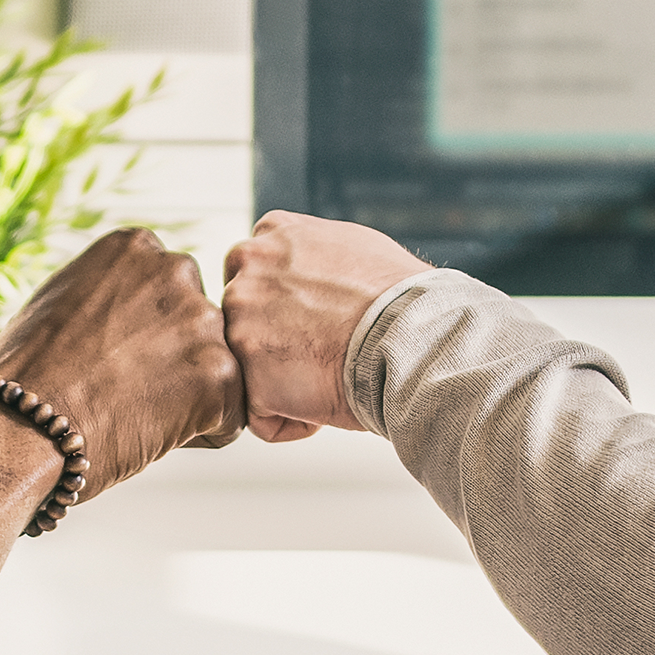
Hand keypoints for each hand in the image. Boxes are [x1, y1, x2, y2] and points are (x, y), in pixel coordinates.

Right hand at [0, 227, 246, 505]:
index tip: (112, 358)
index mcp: (135, 247)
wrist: (14, 426)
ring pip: (218, 369)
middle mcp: (175, 271)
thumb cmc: (23, 376)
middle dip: (174, 361)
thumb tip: (129, 309)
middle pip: (197, 327)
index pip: (167, 292)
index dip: (144, 335)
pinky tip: (151, 435)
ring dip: (190, 397)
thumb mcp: (63, 300)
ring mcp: (201, 323)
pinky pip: (231, 416)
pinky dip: (202, 435)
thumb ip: (110, 293)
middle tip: (126, 392)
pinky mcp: (220, 377)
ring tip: (135, 415)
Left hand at [219, 211, 431, 442]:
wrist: (415, 337)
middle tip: (327, 354)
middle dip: (277, 345)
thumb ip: (311, 255)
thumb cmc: (401, 299)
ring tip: (332, 378)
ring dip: (283, 383)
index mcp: (271, 235)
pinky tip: (325, 405)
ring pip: (249, 368)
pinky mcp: (249, 374)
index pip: (254, 276)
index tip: (318, 323)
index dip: (285, 310)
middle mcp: (247, 269)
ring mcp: (240, 321)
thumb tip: (311, 269)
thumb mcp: (353, 246)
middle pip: (244, 321)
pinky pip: (258, 413)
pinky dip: (289, 420)